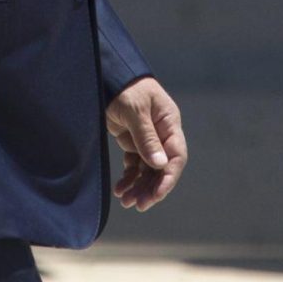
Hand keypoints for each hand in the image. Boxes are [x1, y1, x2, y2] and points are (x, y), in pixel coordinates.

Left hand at [105, 78, 187, 210]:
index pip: (175, 157)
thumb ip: (147, 138)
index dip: (168, 179)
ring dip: (139, 187)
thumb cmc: (125, 88)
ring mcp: (147, 139)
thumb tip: (160, 165)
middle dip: (151, 188)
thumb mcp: (135, 111)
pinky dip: (129, 178)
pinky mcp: (133, 141)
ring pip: (148, 170)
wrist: (107, 76)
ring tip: (125, 201)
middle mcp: (162, 134)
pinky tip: (120, 189)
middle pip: (162, 168)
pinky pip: (135, 165)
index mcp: (169, 124)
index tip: (156, 196)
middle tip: (138, 205)